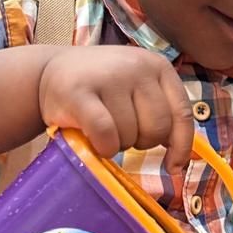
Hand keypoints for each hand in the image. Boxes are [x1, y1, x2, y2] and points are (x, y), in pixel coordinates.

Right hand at [37, 46, 194, 174]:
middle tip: (121, 132)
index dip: (181, 145)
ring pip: (130, 135)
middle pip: (157, 128)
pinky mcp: (80, 93)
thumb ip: (160, 112)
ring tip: (101, 127)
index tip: (174, 166)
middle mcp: (137, 66)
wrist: (49, 72)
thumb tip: (182, 161)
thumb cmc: (100, 88)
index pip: (182, 113)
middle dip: (141, 142)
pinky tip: (94, 141)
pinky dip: (103, 147)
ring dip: (117, 144)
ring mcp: (108, 77)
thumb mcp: (136, 88)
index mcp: (158, 65)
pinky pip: (106, 135)